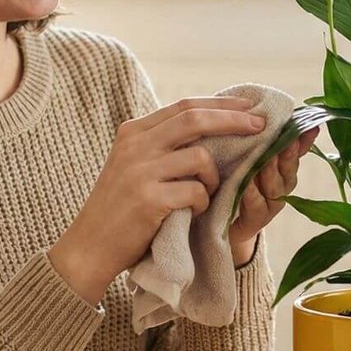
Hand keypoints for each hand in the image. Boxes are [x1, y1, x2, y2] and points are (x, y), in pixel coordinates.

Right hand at [49, 96, 269, 304]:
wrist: (89, 246)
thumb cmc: (119, 208)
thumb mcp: (132, 165)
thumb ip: (161, 145)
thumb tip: (212, 126)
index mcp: (133, 132)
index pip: (184, 106)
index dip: (220, 104)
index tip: (249, 106)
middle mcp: (135, 145)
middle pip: (195, 119)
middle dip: (234, 120)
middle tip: (261, 125)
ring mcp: (140, 172)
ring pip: (200, 158)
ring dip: (214, 178)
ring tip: (206, 194)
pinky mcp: (149, 200)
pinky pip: (196, 192)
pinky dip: (203, 203)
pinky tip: (192, 212)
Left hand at [228, 125, 321, 260]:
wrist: (217, 220)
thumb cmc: (232, 181)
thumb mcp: (246, 156)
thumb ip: (258, 138)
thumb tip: (263, 108)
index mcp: (282, 167)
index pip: (297, 150)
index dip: (304, 139)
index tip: (310, 126)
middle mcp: (281, 185)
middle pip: (288, 166)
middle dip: (289, 152)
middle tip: (288, 138)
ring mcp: (270, 203)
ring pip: (275, 185)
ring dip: (270, 170)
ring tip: (267, 157)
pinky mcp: (255, 219)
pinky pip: (256, 204)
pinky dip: (252, 193)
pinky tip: (248, 183)